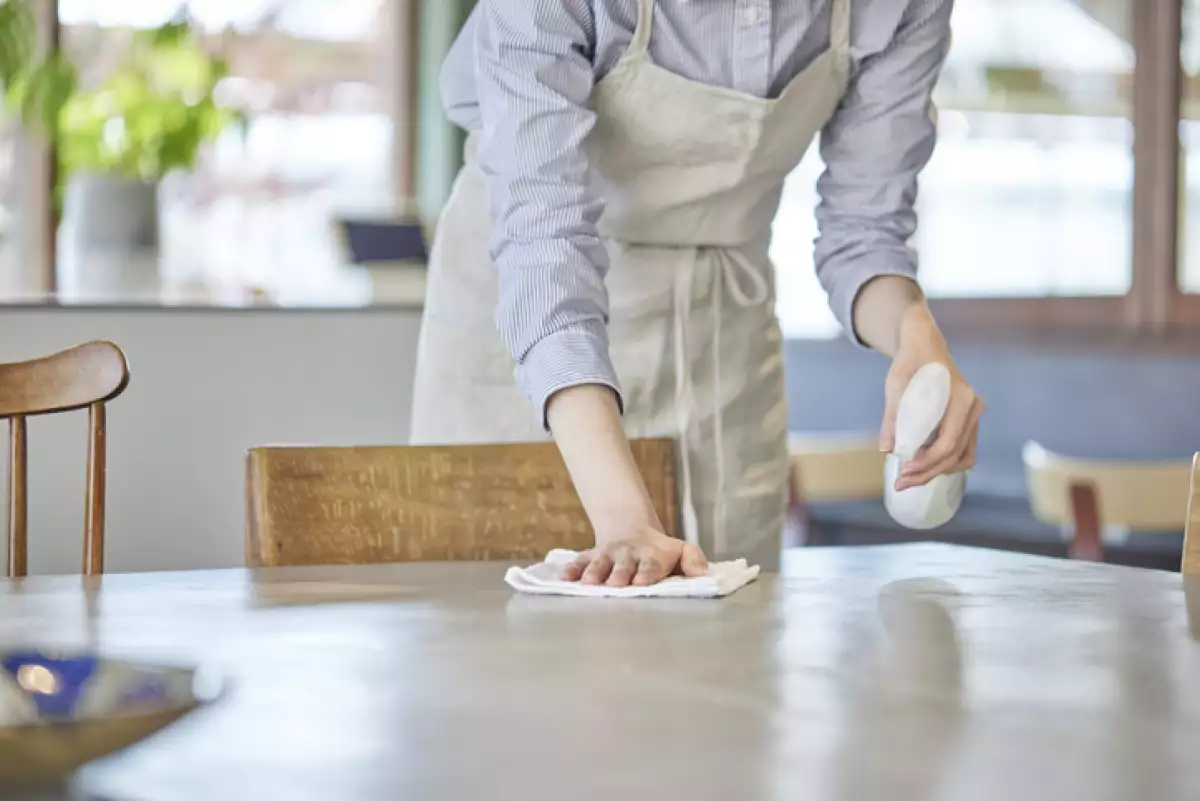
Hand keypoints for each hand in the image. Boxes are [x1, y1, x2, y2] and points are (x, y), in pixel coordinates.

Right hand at [560, 526, 708, 586]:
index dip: (646, 573)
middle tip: (615, 584)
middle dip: (619, 574)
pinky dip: (571, 570)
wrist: (631, 530)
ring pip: (599, 562)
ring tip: (589, 583)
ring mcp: (607, 554)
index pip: (650, 565)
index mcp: (651, 556)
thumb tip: (701, 574)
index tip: (641, 583)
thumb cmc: (659, 551)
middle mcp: (628, 554)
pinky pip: (578, 561)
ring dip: (594, 572)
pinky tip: (564, 580)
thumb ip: (693, 560)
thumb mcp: (681, 550)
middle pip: (623, 565)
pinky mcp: (590, 555)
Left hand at [879, 306, 982, 490]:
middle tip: (901, 483)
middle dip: (928, 472)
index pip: (948, 441)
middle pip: (955, 453)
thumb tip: (886, 449)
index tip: (904, 470)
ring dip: (936, 472)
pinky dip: (946, 463)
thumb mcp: (896, 385)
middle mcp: (973, 408)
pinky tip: (924, 468)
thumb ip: (893, 416)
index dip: (927, 461)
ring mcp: (973, 416)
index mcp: (961, 398)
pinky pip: (963, 451)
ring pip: (961, 456)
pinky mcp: (968, 422)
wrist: (924, 346)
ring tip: (909, 480)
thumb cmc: (910, 362)